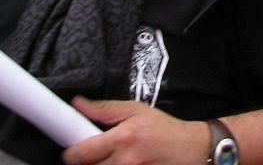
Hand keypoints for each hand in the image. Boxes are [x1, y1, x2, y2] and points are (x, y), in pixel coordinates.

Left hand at [62, 99, 207, 164]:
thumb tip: (78, 104)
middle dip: (87, 162)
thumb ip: (105, 109)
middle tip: (97, 154)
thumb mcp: (136, 110)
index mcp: (121, 139)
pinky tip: (123, 164)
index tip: (74, 151)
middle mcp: (124, 162)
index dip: (72, 154)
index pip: (80, 154)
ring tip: (112, 160)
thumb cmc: (163, 129)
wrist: (191, 149)